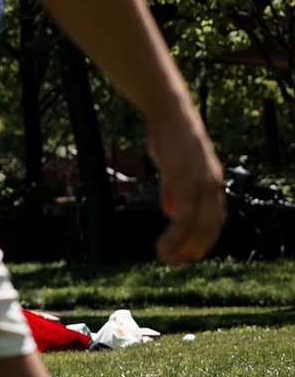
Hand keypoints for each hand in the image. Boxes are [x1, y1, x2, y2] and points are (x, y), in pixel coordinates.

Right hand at [148, 108, 225, 266]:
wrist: (169, 114)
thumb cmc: (169, 137)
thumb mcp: (174, 167)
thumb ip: (174, 190)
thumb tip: (171, 213)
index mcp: (212, 182)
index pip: (214, 218)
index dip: (203, 238)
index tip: (189, 253)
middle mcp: (212, 186)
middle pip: (209, 227)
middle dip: (194, 248)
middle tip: (176, 262)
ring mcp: (201, 185)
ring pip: (196, 228)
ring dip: (180, 247)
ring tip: (164, 258)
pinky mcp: (187, 183)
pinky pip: (183, 219)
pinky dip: (173, 237)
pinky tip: (162, 245)